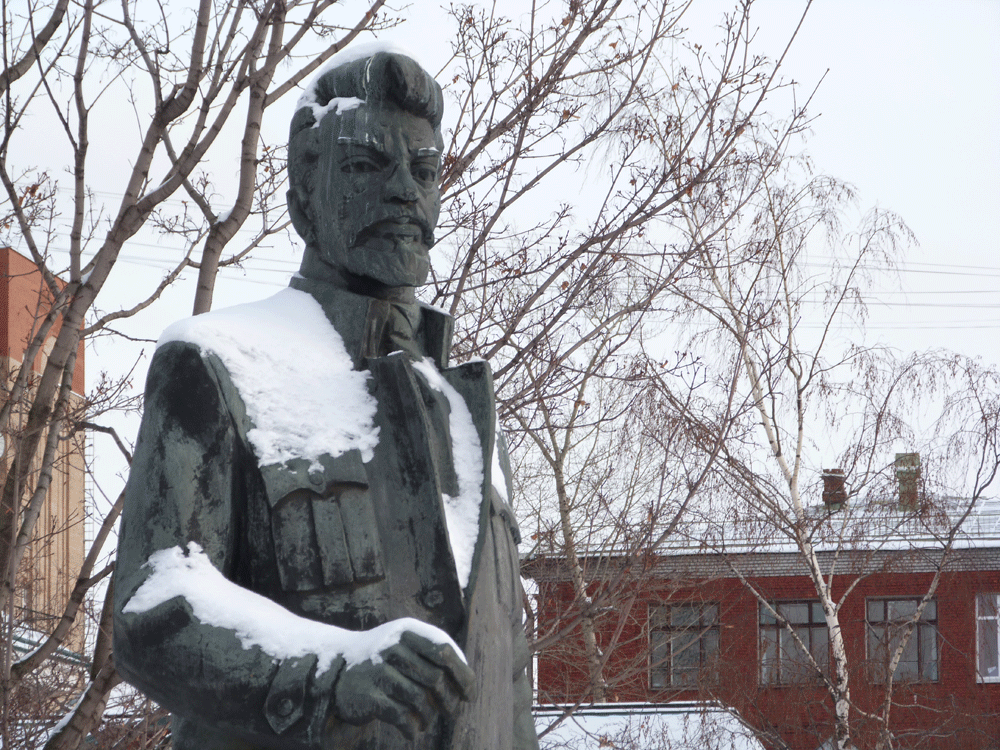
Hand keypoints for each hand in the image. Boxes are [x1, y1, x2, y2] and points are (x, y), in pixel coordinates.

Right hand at [332, 631, 475, 739]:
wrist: (338, 670)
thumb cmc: (385, 661)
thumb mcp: (406, 647)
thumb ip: (435, 658)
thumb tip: (469, 687)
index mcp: (406, 631)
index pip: (443, 651)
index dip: (462, 675)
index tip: (469, 695)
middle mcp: (391, 646)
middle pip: (434, 677)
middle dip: (448, 700)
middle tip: (452, 713)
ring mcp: (377, 669)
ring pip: (419, 699)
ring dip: (429, 716)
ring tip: (428, 721)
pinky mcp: (367, 695)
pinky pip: (401, 715)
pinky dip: (412, 728)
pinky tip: (413, 731)